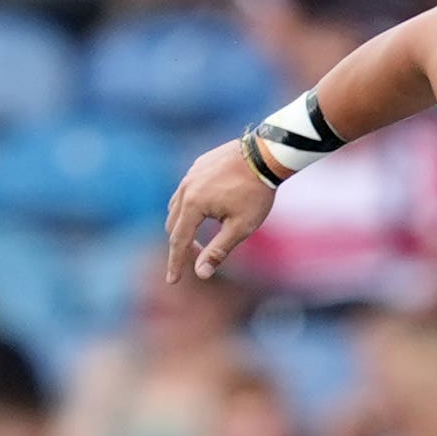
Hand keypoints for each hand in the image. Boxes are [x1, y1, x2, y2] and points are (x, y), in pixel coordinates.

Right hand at [163, 139, 276, 282]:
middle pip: (173, 224)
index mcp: (193, 205)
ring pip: (176, 206)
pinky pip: (185, 191)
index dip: (176, 263)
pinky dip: (189, 206)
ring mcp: (189, 175)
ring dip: (183, 225)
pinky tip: (206, 211)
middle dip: (182, 245)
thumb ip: (218, 250)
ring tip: (199, 238)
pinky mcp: (197, 166)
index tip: (172, 281)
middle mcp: (185, 188)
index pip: (179, 241)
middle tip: (198, 258)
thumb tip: (201, 274)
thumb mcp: (241, 227)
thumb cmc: (256, 192)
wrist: (264, 154)